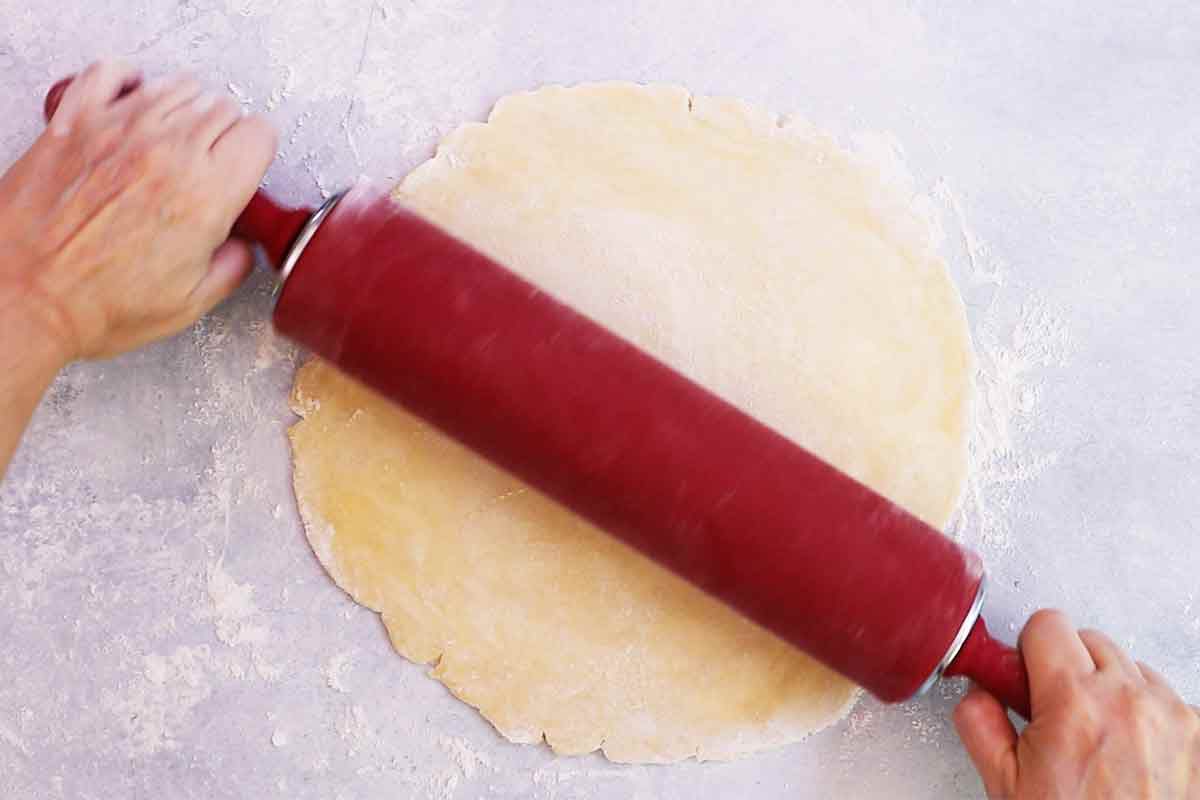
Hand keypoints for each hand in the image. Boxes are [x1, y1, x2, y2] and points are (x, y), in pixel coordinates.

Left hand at [0, 59, 276, 363]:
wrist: (25, 297)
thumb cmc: (95, 304)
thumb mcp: (190, 303)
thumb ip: (232, 267)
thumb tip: (241, 244)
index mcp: (204, 196)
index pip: (258, 134)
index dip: (257, 153)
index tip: (245, 168)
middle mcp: (166, 152)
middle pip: (222, 107)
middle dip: (225, 134)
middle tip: (210, 164)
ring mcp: (118, 129)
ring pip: (178, 85)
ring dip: (185, 109)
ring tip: (175, 141)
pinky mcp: (76, 120)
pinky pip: (113, 70)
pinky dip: (130, 80)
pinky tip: (133, 104)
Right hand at [955, 609, 1199, 798]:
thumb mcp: (1006, 783)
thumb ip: (980, 723)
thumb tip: (978, 693)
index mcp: (1075, 702)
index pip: (1047, 624)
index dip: (1028, 650)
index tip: (1025, 676)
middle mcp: (1128, 698)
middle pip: (1087, 639)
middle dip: (1066, 667)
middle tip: (1054, 711)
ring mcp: (1169, 713)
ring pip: (1127, 665)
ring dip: (1108, 687)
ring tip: (1094, 734)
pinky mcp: (1194, 731)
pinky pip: (1162, 695)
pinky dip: (1143, 711)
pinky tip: (1126, 745)